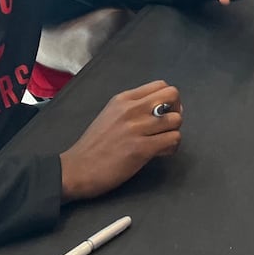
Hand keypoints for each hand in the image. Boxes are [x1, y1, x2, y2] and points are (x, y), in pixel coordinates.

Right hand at [59, 81, 182, 201]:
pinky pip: (173, 139)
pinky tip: (161, 153)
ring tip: (163, 142)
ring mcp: (137, 128)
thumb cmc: (93, 145)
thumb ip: (132, 108)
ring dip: (174, 132)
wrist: (77, 169)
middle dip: (177, 110)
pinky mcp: (141, 148)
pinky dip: (172, 147)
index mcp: (123, 99)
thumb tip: (159, 110)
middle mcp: (131, 109)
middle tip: (168, 126)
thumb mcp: (110, 115)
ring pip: (176, 119)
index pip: (160, 85)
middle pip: (172, 95)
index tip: (165, 113)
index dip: (169, 99)